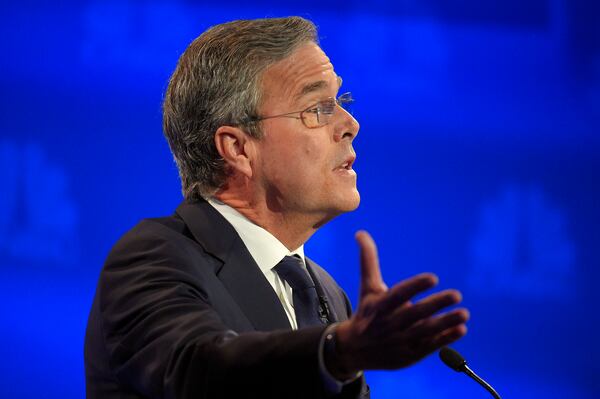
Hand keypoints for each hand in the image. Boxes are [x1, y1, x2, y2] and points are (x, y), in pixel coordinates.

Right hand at [329, 230, 468, 375]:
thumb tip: (360, 232)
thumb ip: (368, 261)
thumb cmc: (367, 312)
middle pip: (415, 314)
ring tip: (464, 314)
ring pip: (425, 331)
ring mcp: (401, 341)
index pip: (399, 295)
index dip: (415, 286)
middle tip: (457, 294)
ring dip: (445, 323)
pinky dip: (445, 340)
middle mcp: (390, 324)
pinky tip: (460, 329)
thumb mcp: (367, 288)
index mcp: (380, 306)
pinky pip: (430, 346)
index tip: (433, 278)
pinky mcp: (410, 354)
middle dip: (436, 305)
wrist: (355, 350)